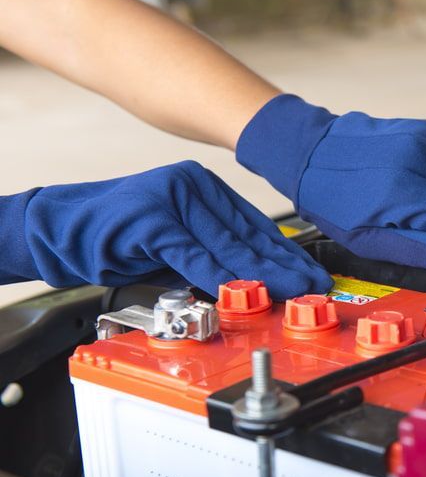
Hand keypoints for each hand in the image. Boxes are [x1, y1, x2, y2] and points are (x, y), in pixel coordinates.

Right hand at [5, 161, 331, 297]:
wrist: (61, 229)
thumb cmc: (121, 237)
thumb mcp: (181, 240)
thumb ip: (217, 249)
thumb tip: (261, 275)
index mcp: (204, 186)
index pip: (255, 224)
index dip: (285, 253)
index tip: (310, 273)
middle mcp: (192, 184)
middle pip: (248, 234)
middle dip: (284, 266)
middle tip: (312, 286)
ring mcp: (171, 198)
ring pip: (226, 245)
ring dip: (260, 275)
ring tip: (288, 291)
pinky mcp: (150, 220)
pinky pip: (191, 254)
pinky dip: (215, 276)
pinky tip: (237, 290)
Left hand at [236, 95, 425, 273]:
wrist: (313, 154)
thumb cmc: (334, 202)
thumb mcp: (369, 241)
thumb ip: (418, 250)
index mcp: (402, 192)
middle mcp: (417, 160)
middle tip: (405, 217)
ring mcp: (422, 140)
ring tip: (401, 195)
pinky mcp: (424, 130)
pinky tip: (406, 177)